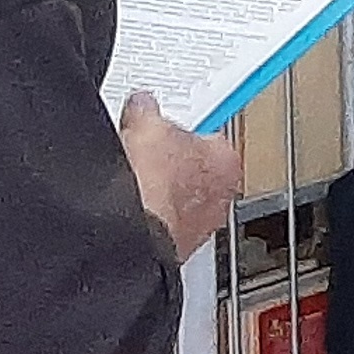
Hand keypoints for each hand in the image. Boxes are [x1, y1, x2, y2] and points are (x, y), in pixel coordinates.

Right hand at [119, 90, 242, 262]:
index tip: (163, 128)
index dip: (179, 130)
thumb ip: (148, 111)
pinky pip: (160, 224)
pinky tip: (127, 208)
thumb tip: (142, 106)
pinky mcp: (174, 247)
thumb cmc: (153, 182)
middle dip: (168, 163)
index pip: (208, 136)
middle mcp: (221, 197)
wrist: (130, 232)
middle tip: (142, 153)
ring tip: (131, 183)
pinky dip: (147, 217)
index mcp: (227, 160)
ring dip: (157, 192)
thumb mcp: (146, 125)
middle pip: (193, 170)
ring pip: (177, 200)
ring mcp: (198, 227)